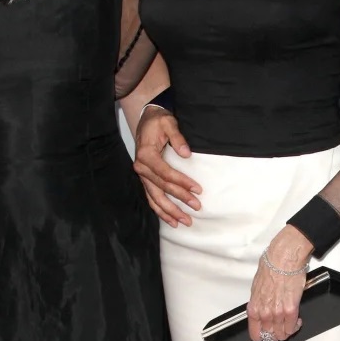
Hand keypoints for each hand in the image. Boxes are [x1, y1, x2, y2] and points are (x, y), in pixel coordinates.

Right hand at [133, 106, 201, 226]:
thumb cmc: (158, 121)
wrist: (146, 119)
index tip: (198, 189)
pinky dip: (160, 210)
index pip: (166, 173)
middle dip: (180, 199)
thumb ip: (178, 138)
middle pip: (162, 188)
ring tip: (185, 221)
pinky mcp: (145, 179)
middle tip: (197, 206)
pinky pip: (151, 198)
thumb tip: (187, 154)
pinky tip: (171, 220)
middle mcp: (141, 167)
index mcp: (146, 155)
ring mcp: (142, 175)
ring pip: (155, 198)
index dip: (182, 182)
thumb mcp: (169, 123)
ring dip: (170, 211)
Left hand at [247, 226, 309, 340]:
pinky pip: (292, 327)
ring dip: (287, 331)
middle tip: (282, 327)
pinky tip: (297, 320)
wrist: (283, 258)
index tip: (268, 333)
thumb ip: (260, 301)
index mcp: (254, 308)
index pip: (256, 334)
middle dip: (276, 333)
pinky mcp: (291, 310)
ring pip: (282, 334)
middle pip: (270, 336)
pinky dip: (295, 326)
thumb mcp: (257, 286)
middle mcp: (264, 313)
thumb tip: (263, 306)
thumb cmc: (271, 266)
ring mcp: (277, 313)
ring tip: (291, 323)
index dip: (263, 336)